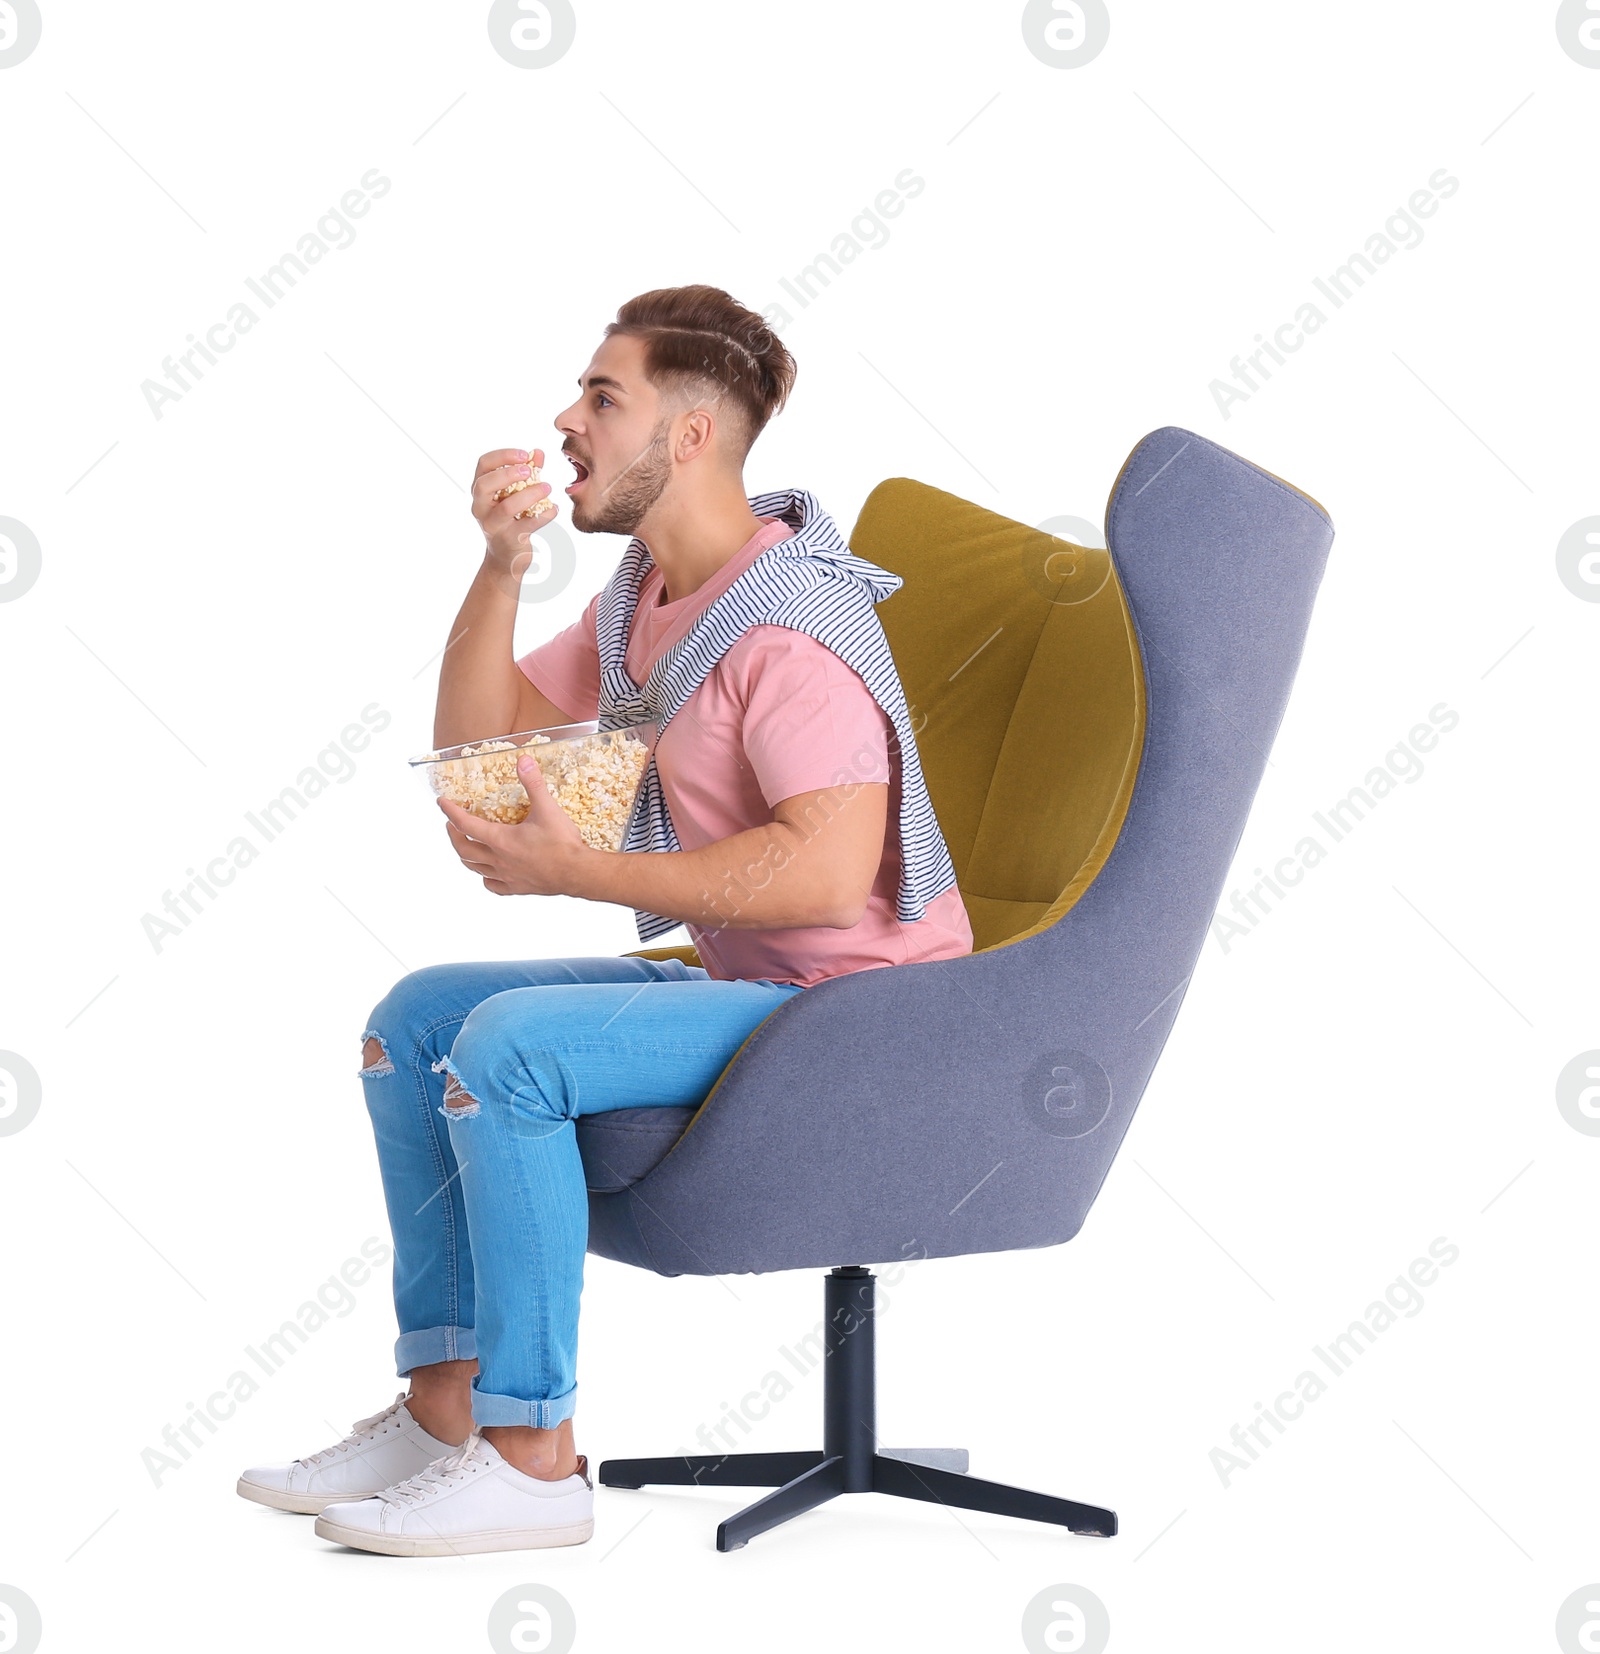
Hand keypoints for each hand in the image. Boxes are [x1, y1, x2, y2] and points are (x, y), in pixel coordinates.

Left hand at [437, 753, 588, 895]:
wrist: (578, 873)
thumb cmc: (563, 844)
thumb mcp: (547, 809)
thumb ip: (533, 784)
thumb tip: (523, 761)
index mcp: (501, 840)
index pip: (466, 824)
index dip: (450, 812)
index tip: (442, 803)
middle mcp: (498, 860)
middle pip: (464, 848)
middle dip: (453, 834)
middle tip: (451, 824)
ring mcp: (507, 876)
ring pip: (475, 868)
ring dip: (466, 854)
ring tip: (465, 845)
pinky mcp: (518, 888)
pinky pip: (493, 886)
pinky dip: (486, 877)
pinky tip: (489, 873)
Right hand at [472, 447, 555, 586]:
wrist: (506, 557)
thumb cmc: (510, 519)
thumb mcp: (514, 494)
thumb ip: (527, 472)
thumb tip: (539, 453)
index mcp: (480, 491)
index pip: (483, 464)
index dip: (503, 456)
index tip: (525, 454)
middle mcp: (481, 508)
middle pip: (485, 485)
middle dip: (508, 474)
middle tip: (529, 470)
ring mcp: (493, 525)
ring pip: (507, 507)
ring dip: (530, 494)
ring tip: (547, 487)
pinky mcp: (510, 540)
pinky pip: (528, 525)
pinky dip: (544, 515)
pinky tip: (554, 508)